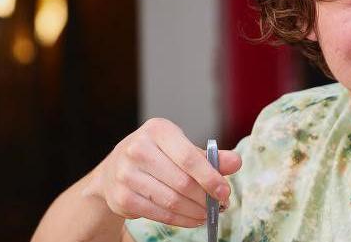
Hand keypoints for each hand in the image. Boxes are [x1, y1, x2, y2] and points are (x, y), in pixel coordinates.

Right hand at [85, 118, 241, 227]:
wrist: (114, 169)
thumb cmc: (156, 154)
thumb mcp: (181, 147)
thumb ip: (209, 156)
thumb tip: (236, 162)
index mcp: (157, 130)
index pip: (189, 157)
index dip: (210, 177)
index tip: (225, 191)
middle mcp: (138, 149)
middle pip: (182, 182)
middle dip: (205, 198)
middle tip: (220, 205)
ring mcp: (126, 174)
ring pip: (171, 200)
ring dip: (195, 211)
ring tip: (208, 213)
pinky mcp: (122, 198)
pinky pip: (159, 214)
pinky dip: (181, 220)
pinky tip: (192, 218)